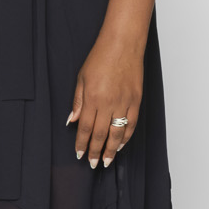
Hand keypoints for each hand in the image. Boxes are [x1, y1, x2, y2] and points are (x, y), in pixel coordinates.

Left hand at [67, 36, 144, 167]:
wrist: (123, 44)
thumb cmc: (100, 58)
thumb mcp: (81, 78)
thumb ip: (77, 101)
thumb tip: (71, 121)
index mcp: (92, 98)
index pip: (85, 127)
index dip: (82, 143)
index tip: (80, 154)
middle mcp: (109, 103)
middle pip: (100, 134)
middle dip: (96, 151)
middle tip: (93, 164)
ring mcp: (124, 102)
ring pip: (117, 132)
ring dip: (112, 149)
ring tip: (107, 160)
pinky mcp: (137, 100)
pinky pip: (132, 123)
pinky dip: (126, 136)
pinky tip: (121, 144)